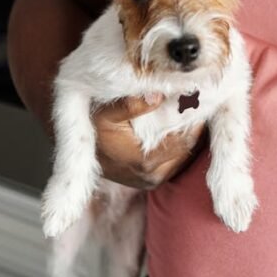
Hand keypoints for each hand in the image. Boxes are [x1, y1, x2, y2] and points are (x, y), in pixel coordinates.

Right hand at [92, 96, 206, 188]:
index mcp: (145, 162)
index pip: (185, 141)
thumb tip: (157, 95)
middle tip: (199, 101)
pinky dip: (179, 143)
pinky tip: (179, 125)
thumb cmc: (92, 131)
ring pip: (183, 156)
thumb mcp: (106, 114)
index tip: (199, 99)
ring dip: (187, 135)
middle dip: (193, 126)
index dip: (194, 120)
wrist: (77, 155)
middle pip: (187, 149)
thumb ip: (130, 105)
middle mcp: (153, 176)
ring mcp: (153, 180)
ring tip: (191, 110)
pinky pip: (174, 161)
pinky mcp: (151, 180)